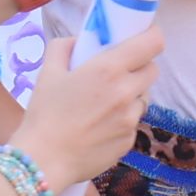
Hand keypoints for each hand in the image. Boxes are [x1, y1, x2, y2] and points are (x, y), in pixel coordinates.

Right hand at [12, 32, 159, 192]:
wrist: (43, 160)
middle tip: (119, 72)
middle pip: (152, 70)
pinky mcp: (129, 141)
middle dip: (139, 66)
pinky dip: (122, 120)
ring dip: (131, 95)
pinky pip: (133, 122)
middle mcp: (126, 92)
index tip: (142, 36)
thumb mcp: (48, 71)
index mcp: (109, 69)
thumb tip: (79, 40)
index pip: (153, 43)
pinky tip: (100, 126)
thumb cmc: (43, 114)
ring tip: (105, 103)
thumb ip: (65, 47)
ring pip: (144, 97)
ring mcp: (131, 119)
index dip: (151, 35)